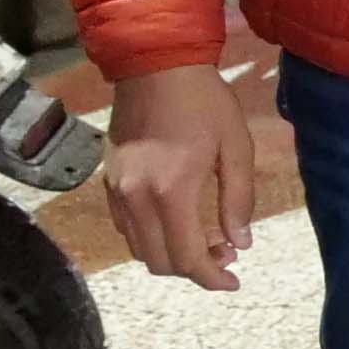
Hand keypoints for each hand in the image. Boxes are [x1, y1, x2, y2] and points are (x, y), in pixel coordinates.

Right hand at [104, 65, 254, 290]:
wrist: (155, 67)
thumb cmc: (205, 103)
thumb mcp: (236, 146)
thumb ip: (238, 199)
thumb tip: (240, 243)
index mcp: (171, 190)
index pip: (187, 256)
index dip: (211, 278)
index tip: (234, 281)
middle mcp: (136, 199)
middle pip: (160, 261)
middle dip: (195, 269)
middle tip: (227, 255)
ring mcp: (116, 192)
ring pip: (140, 249)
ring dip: (172, 256)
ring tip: (208, 241)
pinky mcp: (107, 184)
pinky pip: (127, 229)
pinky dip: (153, 238)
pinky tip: (179, 223)